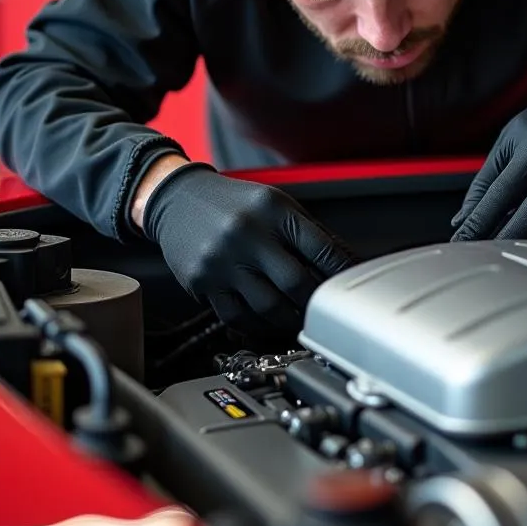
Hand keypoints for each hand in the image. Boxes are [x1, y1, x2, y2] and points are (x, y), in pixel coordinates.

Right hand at [142, 163, 356, 330]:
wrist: (176, 199)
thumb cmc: (232, 203)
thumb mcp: (276, 204)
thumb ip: (309, 233)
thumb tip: (346, 263)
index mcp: (273, 211)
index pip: (321, 249)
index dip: (342, 273)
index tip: (350, 288)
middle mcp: (248, 234)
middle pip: (296, 283)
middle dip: (315, 303)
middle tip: (324, 312)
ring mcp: (223, 260)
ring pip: (268, 306)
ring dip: (289, 320)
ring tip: (298, 321)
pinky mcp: (202, 281)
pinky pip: (237, 316)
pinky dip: (258, 326)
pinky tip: (267, 323)